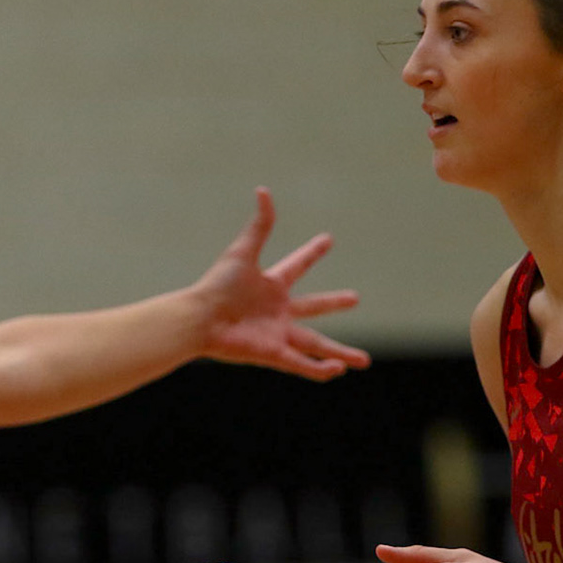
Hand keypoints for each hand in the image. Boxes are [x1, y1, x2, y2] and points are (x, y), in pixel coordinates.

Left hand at [192, 188, 370, 380]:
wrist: (199, 319)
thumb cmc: (216, 286)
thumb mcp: (243, 253)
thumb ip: (260, 225)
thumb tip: (264, 190)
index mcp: (271, 284)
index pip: (297, 265)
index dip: (312, 252)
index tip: (327, 240)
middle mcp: (278, 310)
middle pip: (314, 306)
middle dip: (334, 302)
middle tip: (355, 297)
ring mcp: (277, 333)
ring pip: (316, 345)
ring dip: (340, 353)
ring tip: (364, 360)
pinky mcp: (273, 353)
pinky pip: (301, 364)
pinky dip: (319, 370)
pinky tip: (338, 371)